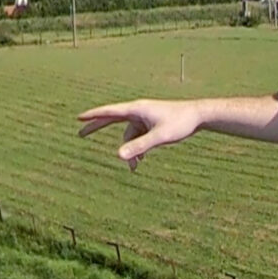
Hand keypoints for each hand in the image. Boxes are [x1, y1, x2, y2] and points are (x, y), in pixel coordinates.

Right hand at [79, 99, 201, 166]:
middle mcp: (138, 111)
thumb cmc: (180, 123)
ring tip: (135, 169)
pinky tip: (142, 161)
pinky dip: (138, 148)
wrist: (199, 116)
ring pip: (129, 136)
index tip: (79, 117)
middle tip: (79, 134)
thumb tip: (119, 156)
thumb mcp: (159, 137)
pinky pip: (138, 137)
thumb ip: (139, 147)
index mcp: (137, 109)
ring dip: (130, 151)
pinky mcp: (151, 123)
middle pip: (112, 119)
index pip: (110, 112)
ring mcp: (144, 117)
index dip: (93, 115)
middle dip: (97, 127)